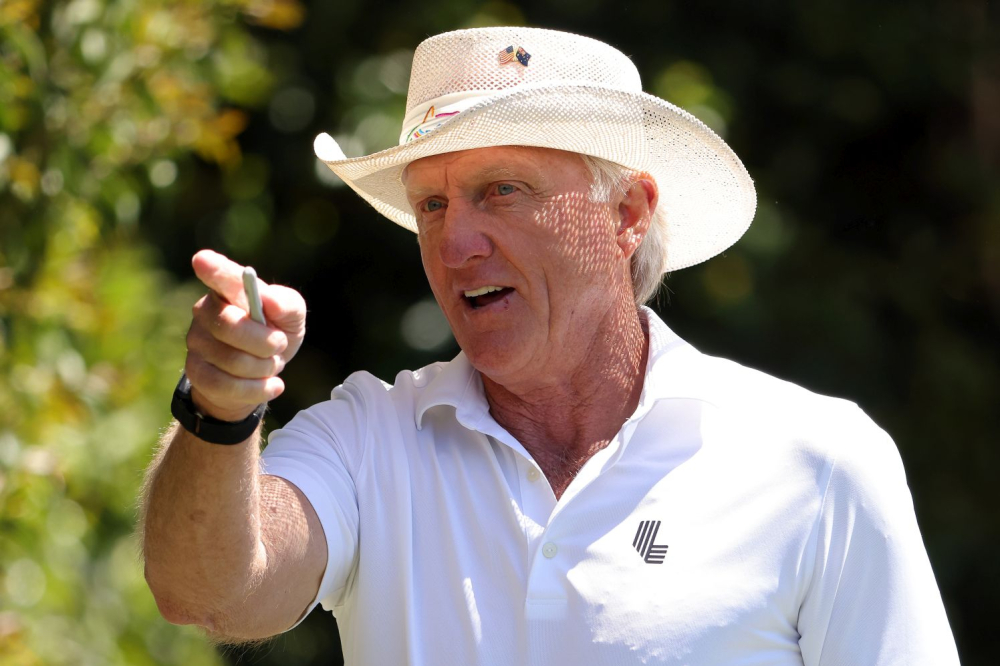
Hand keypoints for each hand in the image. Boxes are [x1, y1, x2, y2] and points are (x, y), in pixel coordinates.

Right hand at [184, 250, 306, 421]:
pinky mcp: (196, 372)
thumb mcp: (292, 317)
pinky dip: (258, 389)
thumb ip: (287, 304)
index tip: (203, 261)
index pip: (219, 275)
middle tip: (279, 345)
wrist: (261, 374)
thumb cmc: (275, 334)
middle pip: (230, 326)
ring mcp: (196, 342)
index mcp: (229, 289)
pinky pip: (228, 386)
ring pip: (233, 361)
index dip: (212, 269)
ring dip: (265, 368)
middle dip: (265, 343)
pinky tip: (272, 385)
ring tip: (272, 364)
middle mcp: (205, 311)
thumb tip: (270, 301)